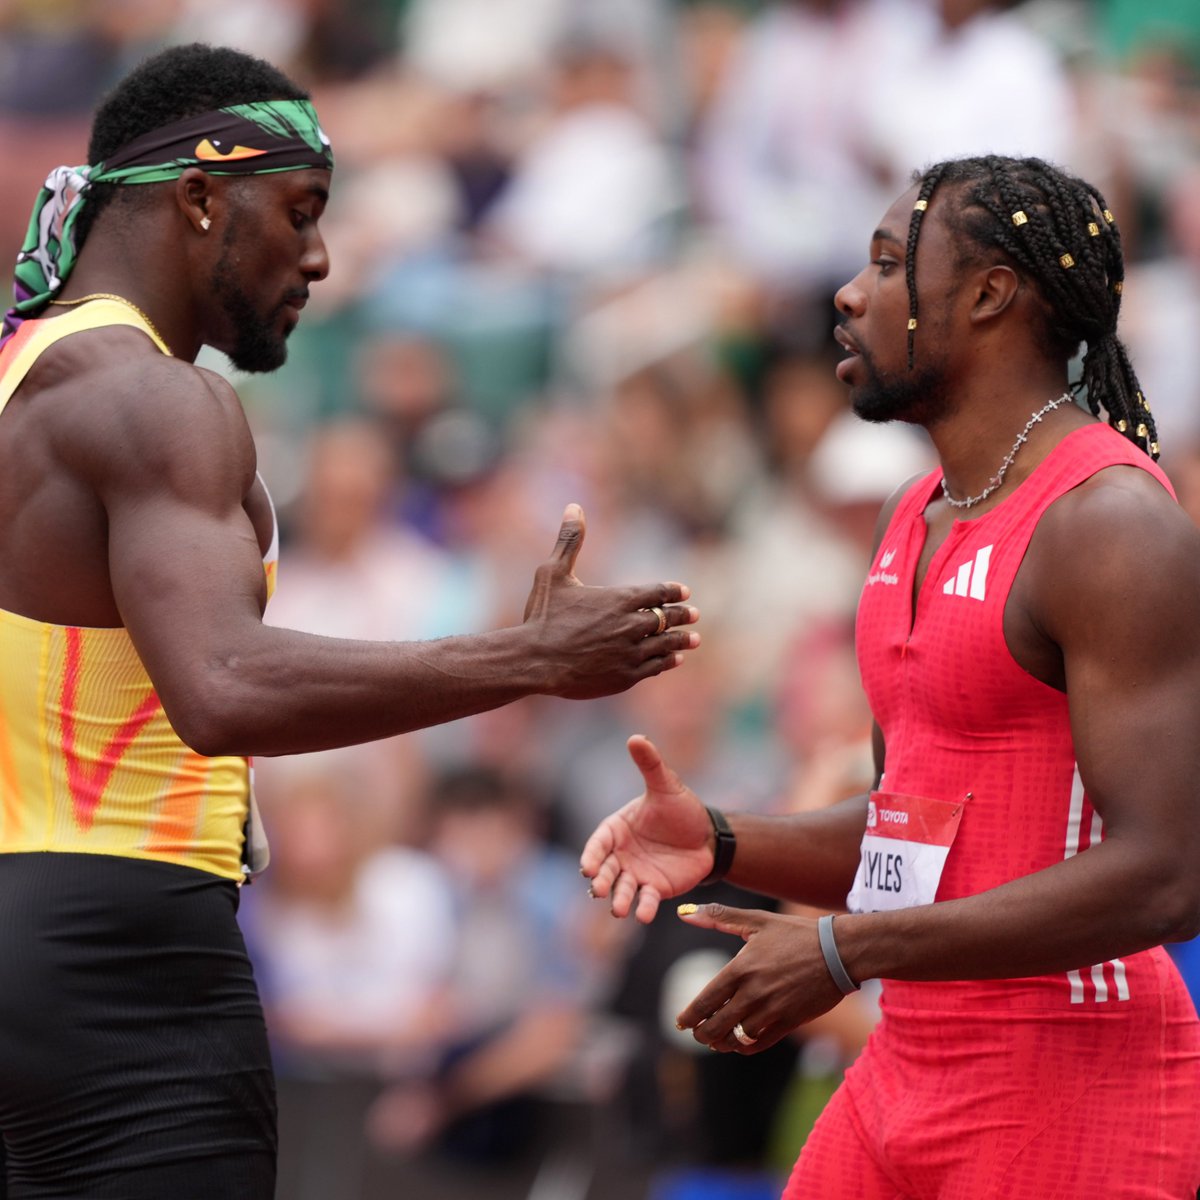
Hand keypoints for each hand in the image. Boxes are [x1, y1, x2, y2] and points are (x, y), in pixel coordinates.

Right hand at [522, 504, 698, 699]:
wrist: (533, 661)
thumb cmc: (541, 617)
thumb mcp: (552, 573)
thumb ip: (569, 541)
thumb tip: (574, 507)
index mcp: (619, 599)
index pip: (658, 592)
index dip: (672, 591)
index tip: (683, 592)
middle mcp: (630, 625)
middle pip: (667, 618)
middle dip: (683, 615)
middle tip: (695, 614)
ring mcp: (630, 653)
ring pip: (666, 644)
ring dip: (681, 640)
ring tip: (693, 639)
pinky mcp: (625, 677)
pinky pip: (655, 667)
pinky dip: (667, 661)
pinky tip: (674, 659)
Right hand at [581, 735, 713, 922]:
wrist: (707, 835)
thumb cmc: (681, 808)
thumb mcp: (666, 785)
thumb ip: (650, 765)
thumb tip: (636, 737)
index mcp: (617, 829)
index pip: (598, 843)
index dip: (592, 855)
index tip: (587, 866)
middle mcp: (621, 854)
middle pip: (604, 870)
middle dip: (599, 881)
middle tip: (597, 889)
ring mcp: (636, 874)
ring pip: (621, 889)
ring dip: (618, 900)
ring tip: (619, 910)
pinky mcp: (655, 889)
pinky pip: (646, 900)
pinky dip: (643, 908)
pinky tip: (644, 915)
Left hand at [673, 904, 845, 1052]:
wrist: (839, 952)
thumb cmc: (796, 933)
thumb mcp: (757, 920)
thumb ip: (719, 917)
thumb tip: (684, 914)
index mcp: (741, 969)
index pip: (705, 1002)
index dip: (689, 1016)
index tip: (680, 1023)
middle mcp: (753, 993)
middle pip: (716, 1026)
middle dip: (701, 1033)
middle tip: (696, 1033)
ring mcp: (772, 1010)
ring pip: (736, 1038)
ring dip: (721, 1042)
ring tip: (715, 1040)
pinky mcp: (789, 1022)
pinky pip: (759, 1043)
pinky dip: (744, 1046)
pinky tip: (739, 1043)